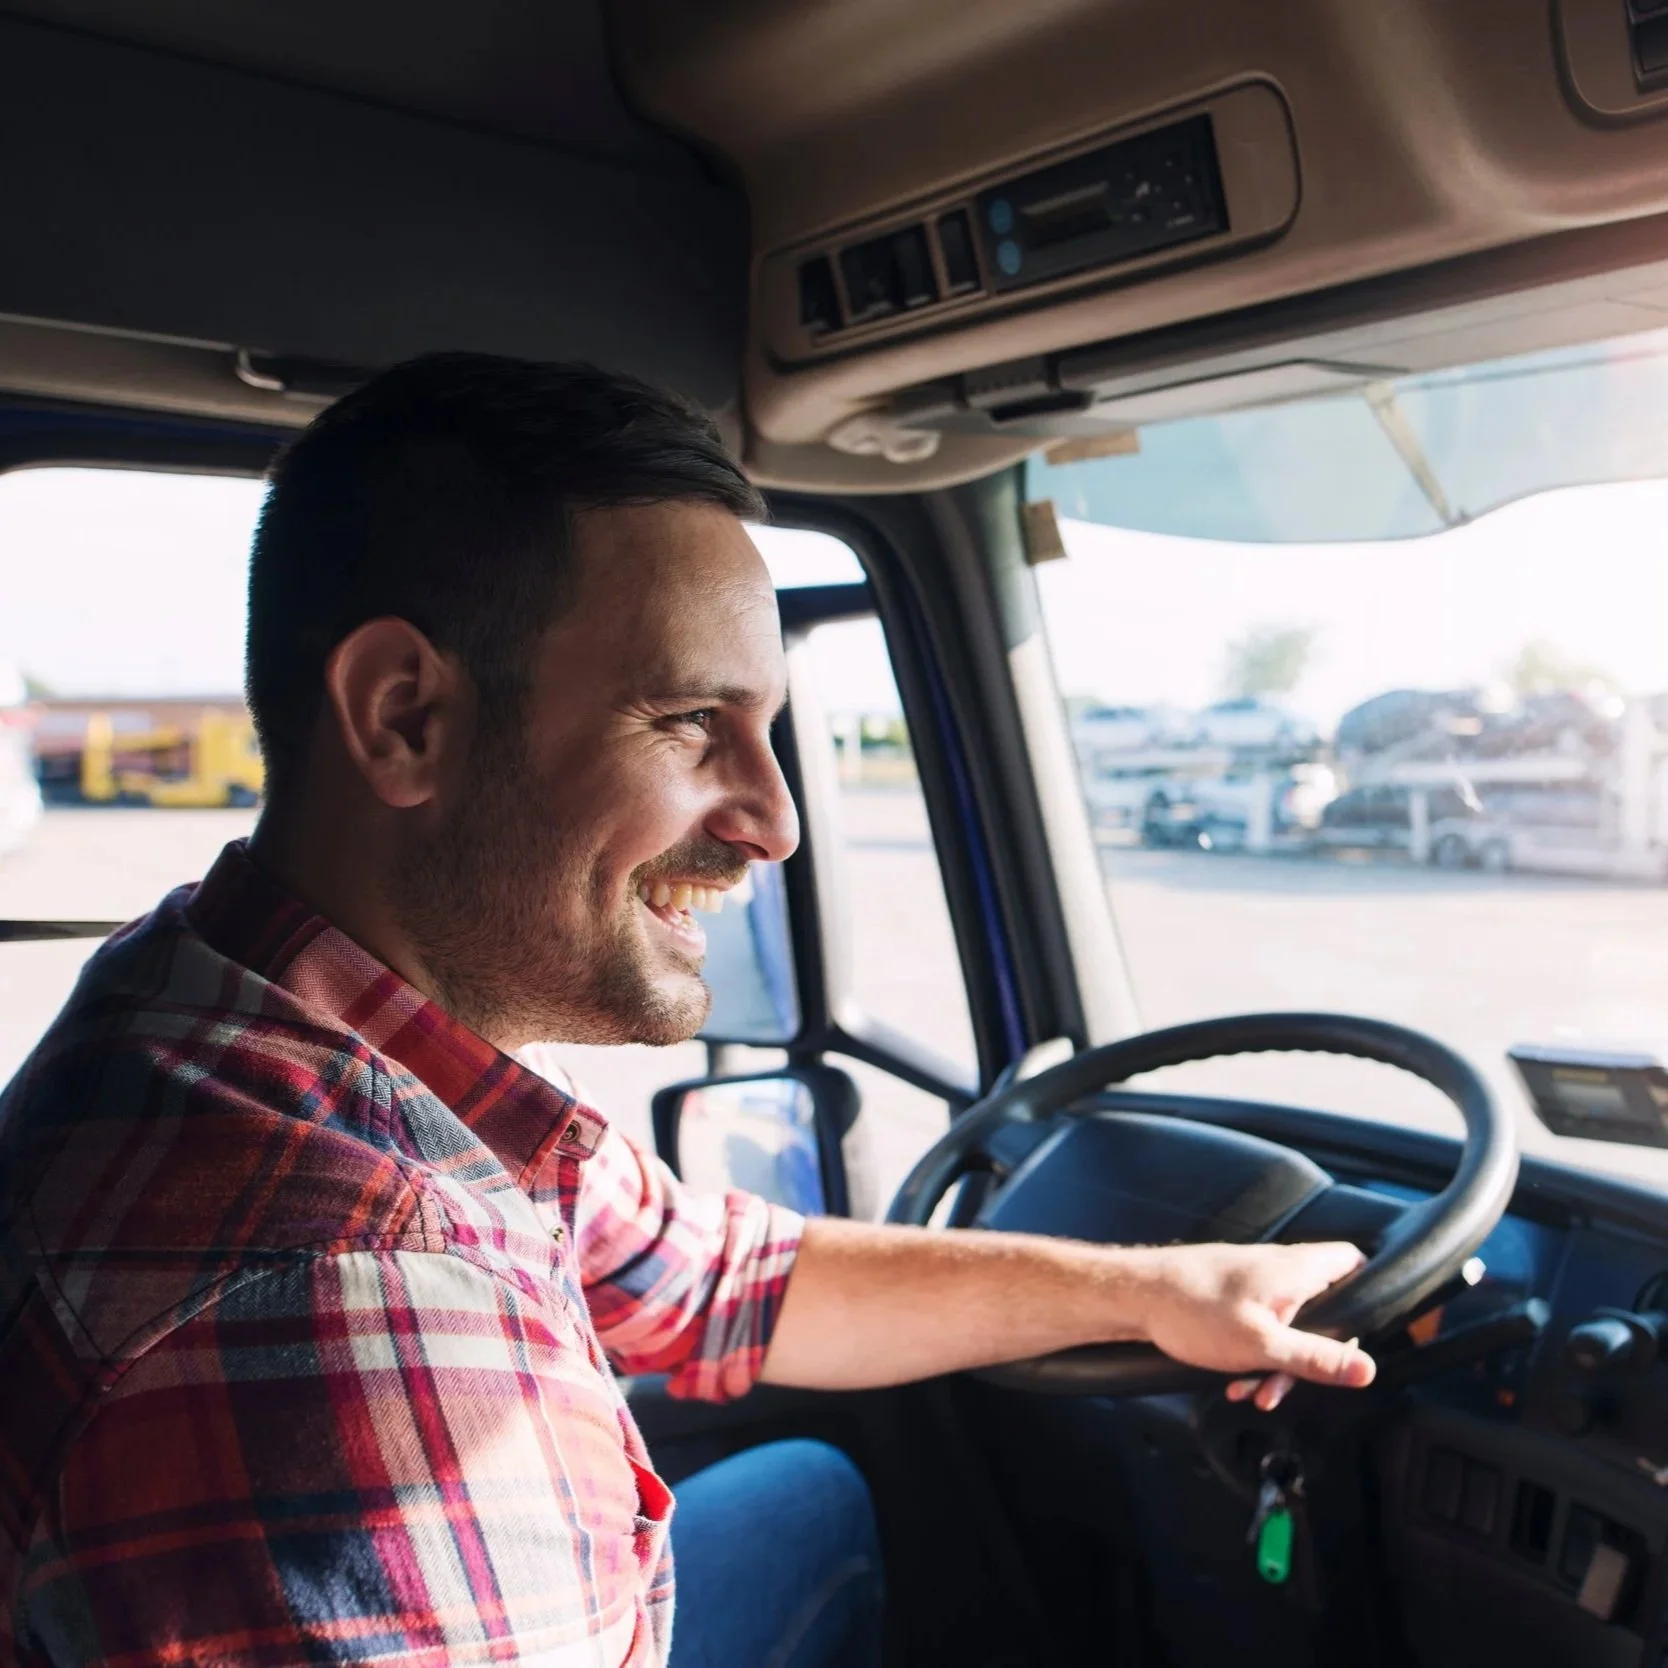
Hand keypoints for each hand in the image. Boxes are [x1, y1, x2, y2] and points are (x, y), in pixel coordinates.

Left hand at [1130, 1241, 1375, 1411]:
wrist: (1134, 1295)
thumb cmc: (1194, 1309)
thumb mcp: (1264, 1345)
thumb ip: (1317, 1358)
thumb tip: (1368, 1370)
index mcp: (1297, 1270)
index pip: (1354, 1262)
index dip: (1369, 1292)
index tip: (1365, 1331)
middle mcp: (1279, 1269)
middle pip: (1323, 1308)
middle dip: (1313, 1352)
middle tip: (1298, 1381)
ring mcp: (1254, 1281)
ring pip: (1288, 1325)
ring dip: (1277, 1363)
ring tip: (1255, 1391)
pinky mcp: (1232, 1296)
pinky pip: (1259, 1328)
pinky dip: (1254, 1355)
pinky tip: (1235, 1382)